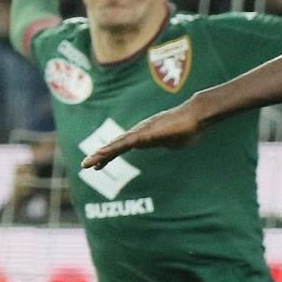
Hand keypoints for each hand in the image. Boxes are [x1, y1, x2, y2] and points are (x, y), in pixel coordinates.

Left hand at [81, 102, 204, 168]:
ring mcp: (142, 131)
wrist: (196, 116)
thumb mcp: (174, 142)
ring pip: (118, 144)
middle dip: (100, 156)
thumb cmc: (188, 128)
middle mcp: (139, 132)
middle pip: (116, 146)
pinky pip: (127, 142)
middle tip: (85, 165)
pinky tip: (105, 153)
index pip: (122, 147)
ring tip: (89, 162)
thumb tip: (172, 143)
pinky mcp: (146, 133)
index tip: (97, 165)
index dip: (109, 155)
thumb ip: (168, 142)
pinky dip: (115, 148)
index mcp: (144, 137)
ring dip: (103, 154)